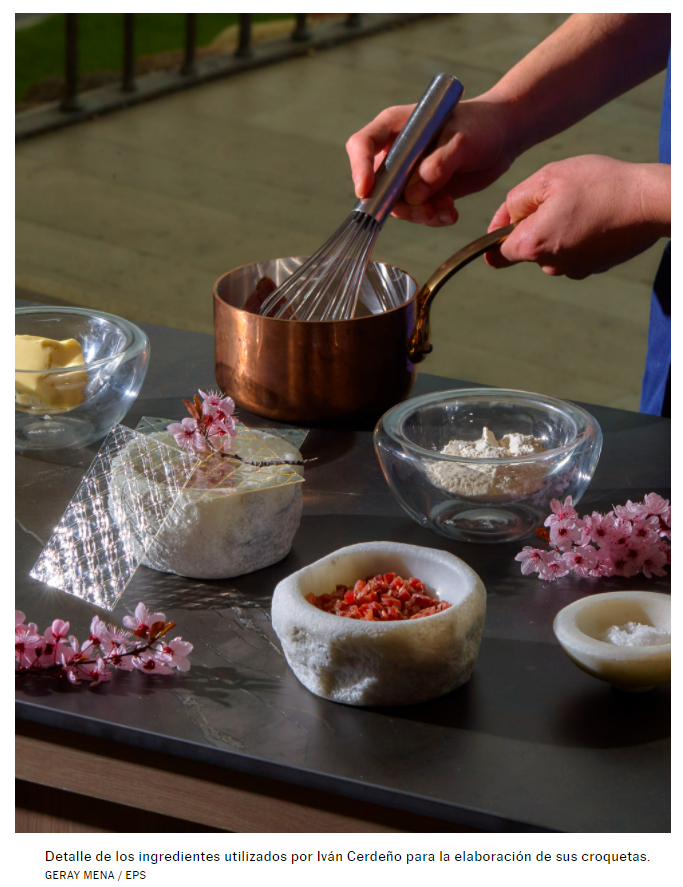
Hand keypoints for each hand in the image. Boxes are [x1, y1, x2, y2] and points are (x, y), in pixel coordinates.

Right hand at [346, 92, 518, 225]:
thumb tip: (415, 193)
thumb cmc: (480, 125)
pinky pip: (417, 213)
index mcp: (395, 127)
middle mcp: (396, 152)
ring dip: (421, 214)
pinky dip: (433, 218)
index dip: (359, 168)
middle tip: (427, 210)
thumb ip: (438, 164)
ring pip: (398, 205)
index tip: (366, 191)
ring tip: (447, 209)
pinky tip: (451, 212)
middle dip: (400, 204)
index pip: (362, 145)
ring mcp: (408, 175)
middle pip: (378, 185)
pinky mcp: (423, 192)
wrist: (501, 136)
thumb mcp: (462, 139)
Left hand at [486, 156, 669, 278]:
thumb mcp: (548, 177)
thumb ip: (516, 200)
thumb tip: (505, 218)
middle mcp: (550, 265)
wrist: (650, 202)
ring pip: (552, 249)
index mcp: (531, 245)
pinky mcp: (594, 267)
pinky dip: (579, 235)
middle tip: (558, 197)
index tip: (510, 217)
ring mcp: (574, 270)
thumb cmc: (599, 185)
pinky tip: (596, 216)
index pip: (495, 253)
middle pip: (526, 249)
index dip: (497, 232)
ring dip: (558, 229)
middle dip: (533, 225)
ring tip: (581, 204)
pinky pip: (575, 251)